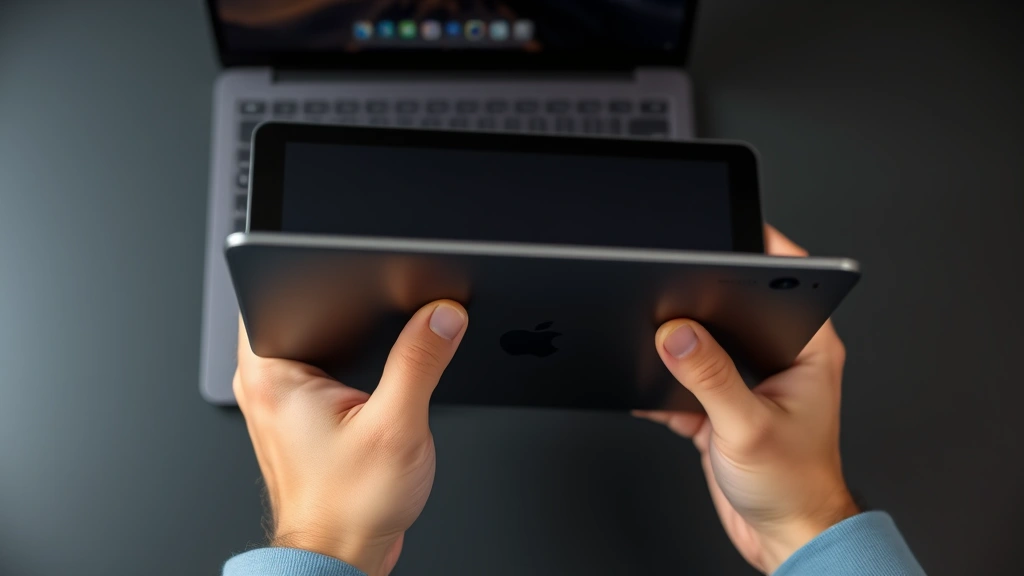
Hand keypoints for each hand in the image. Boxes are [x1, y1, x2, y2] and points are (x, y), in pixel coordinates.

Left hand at [233, 300, 467, 575]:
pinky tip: (377, 381)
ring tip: (380, 360)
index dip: (324, 271)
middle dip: (350, 305)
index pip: (281, 288)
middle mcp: (267, 381)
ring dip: (354, 335)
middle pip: (306, 307)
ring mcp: (284, 396)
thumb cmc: (349, 509)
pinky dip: (354, 361)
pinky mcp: (305, 411)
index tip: (365, 273)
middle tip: (386, 323)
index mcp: (271, 373)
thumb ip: (421, 361)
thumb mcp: (397, 426)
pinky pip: (327, 363)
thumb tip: (442, 316)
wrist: (343, 556)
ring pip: (320, 335)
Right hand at [635, 226, 858, 573]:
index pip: (789, 277)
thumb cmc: (794, 487)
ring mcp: (744, 378)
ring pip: (702, 341)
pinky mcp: (717, 403)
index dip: (758, 249)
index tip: (724, 230)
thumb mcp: (749, 427)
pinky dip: (659, 382)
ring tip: (648, 336)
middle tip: (668, 284)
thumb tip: (675, 334)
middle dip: (697, 296)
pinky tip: (642, 385)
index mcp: (806, 348)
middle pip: (733, 305)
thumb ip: (710, 377)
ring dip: (675, 342)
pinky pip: (680, 378)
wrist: (784, 536)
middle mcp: (777, 356)